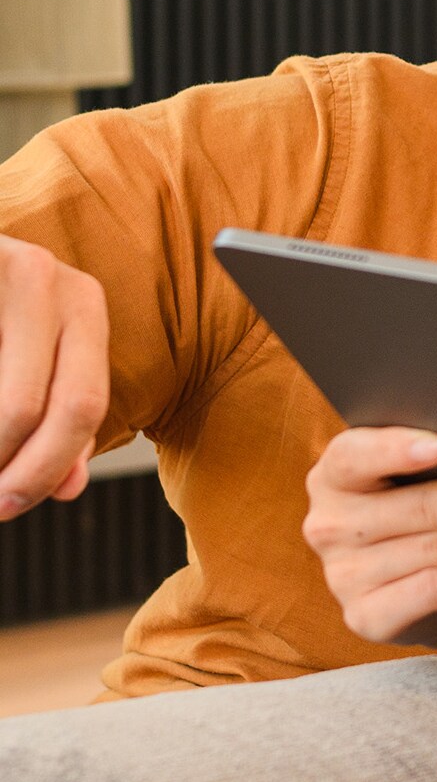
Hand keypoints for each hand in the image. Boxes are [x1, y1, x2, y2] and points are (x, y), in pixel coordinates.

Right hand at [0, 237, 110, 516]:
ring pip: (1, 401)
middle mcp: (44, 276)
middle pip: (30, 406)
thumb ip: (58, 417)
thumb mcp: (34, 355)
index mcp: (82, 301)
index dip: (44, 469)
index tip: (7, 506)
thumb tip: (69, 487)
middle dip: (7, 469)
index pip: (82, 405)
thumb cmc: (0, 321)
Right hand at [304, 426, 436, 647]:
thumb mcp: (412, 478)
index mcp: (334, 475)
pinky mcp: (366, 616)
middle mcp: (329, 524)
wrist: (408, 583)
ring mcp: (343, 575)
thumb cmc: (416, 509)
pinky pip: (433, 590)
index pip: (355, 455)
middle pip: (417, 508)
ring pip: (435, 550)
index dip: (397, 449)